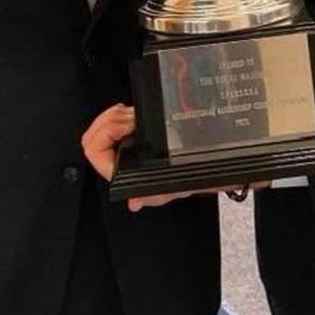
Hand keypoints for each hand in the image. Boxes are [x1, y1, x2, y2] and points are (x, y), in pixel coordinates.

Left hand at [81, 104, 266, 212]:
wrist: (222, 164)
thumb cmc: (201, 175)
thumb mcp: (180, 184)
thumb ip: (159, 193)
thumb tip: (134, 202)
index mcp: (130, 173)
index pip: (96, 152)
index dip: (104, 134)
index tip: (126, 123)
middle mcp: (126, 160)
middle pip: (93, 136)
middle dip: (109, 119)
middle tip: (130, 116)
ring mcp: (130, 146)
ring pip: (102, 126)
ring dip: (116, 114)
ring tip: (136, 115)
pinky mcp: (138, 134)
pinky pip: (116, 120)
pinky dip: (122, 112)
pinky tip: (135, 112)